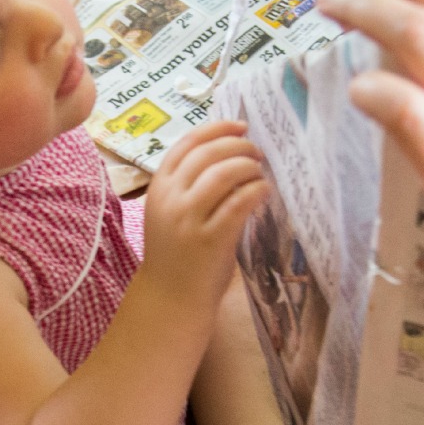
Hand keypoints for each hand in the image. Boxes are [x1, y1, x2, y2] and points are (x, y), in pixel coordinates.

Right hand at [142, 119, 267, 308]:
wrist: (169, 299)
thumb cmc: (177, 255)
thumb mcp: (172, 212)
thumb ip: (191, 185)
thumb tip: (231, 153)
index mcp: (159, 187)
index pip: (187, 143)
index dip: (217, 129)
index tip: (240, 126)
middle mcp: (171, 198)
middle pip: (208, 153)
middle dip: (238, 145)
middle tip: (257, 152)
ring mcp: (188, 219)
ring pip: (223, 173)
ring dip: (248, 166)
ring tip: (260, 173)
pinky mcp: (210, 240)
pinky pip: (238, 203)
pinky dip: (256, 191)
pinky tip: (264, 192)